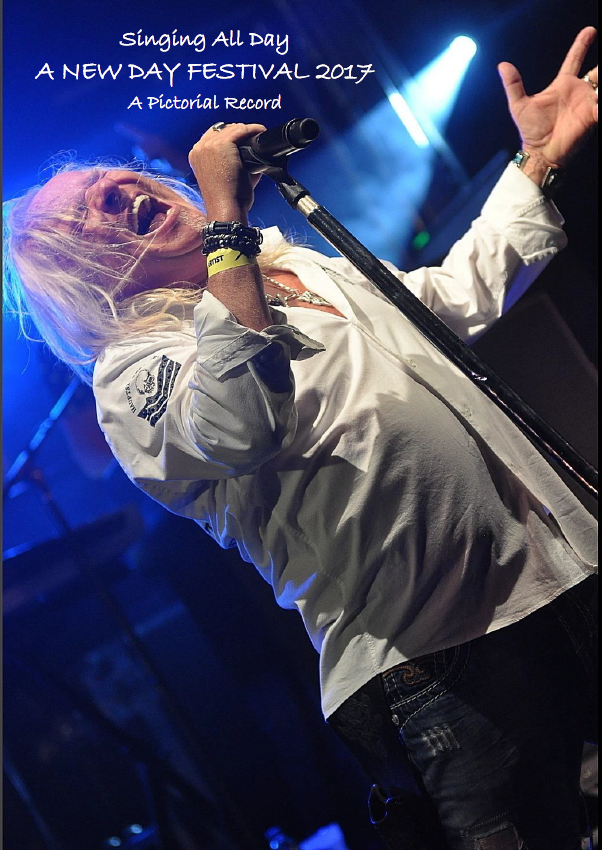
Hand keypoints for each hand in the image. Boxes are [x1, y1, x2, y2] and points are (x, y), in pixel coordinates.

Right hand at [189, 122, 266, 221]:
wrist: (226, 208)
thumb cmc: (227, 199)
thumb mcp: (223, 176)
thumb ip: (231, 161)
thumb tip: (250, 154)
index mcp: (196, 156)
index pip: (213, 136)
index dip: (231, 135)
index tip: (244, 138)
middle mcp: (199, 148)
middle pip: (222, 130)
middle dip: (239, 132)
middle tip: (253, 137)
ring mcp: (209, 145)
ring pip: (232, 129)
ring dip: (247, 130)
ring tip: (259, 134)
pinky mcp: (222, 145)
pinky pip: (241, 130)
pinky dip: (253, 130)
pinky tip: (261, 132)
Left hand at [498, 27, 597, 168]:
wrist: (540, 153)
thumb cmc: (531, 131)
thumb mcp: (519, 106)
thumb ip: (513, 85)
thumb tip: (502, 65)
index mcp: (563, 85)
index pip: (574, 59)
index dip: (582, 45)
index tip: (590, 31)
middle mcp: (577, 91)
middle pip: (596, 70)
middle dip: (600, 67)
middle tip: (597, 71)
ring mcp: (587, 104)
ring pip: (600, 86)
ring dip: (600, 82)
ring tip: (596, 87)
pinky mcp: (592, 117)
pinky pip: (600, 106)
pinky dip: (599, 103)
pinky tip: (595, 103)